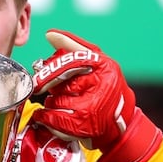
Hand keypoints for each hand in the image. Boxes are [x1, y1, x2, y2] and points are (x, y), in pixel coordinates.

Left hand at [30, 29, 162, 161]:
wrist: (123, 120)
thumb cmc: (108, 87)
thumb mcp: (97, 61)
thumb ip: (73, 46)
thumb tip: (50, 34)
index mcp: (104, 67)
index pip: (71, 62)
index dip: (51, 70)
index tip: (39, 77)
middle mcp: (100, 88)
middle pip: (60, 85)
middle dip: (52, 88)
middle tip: (54, 90)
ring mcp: (92, 109)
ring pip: (55, 102)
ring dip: (50, 103)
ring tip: (61, 103)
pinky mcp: (84, 127)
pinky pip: (54, 120)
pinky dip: (46, 118)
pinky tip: (49, 117)